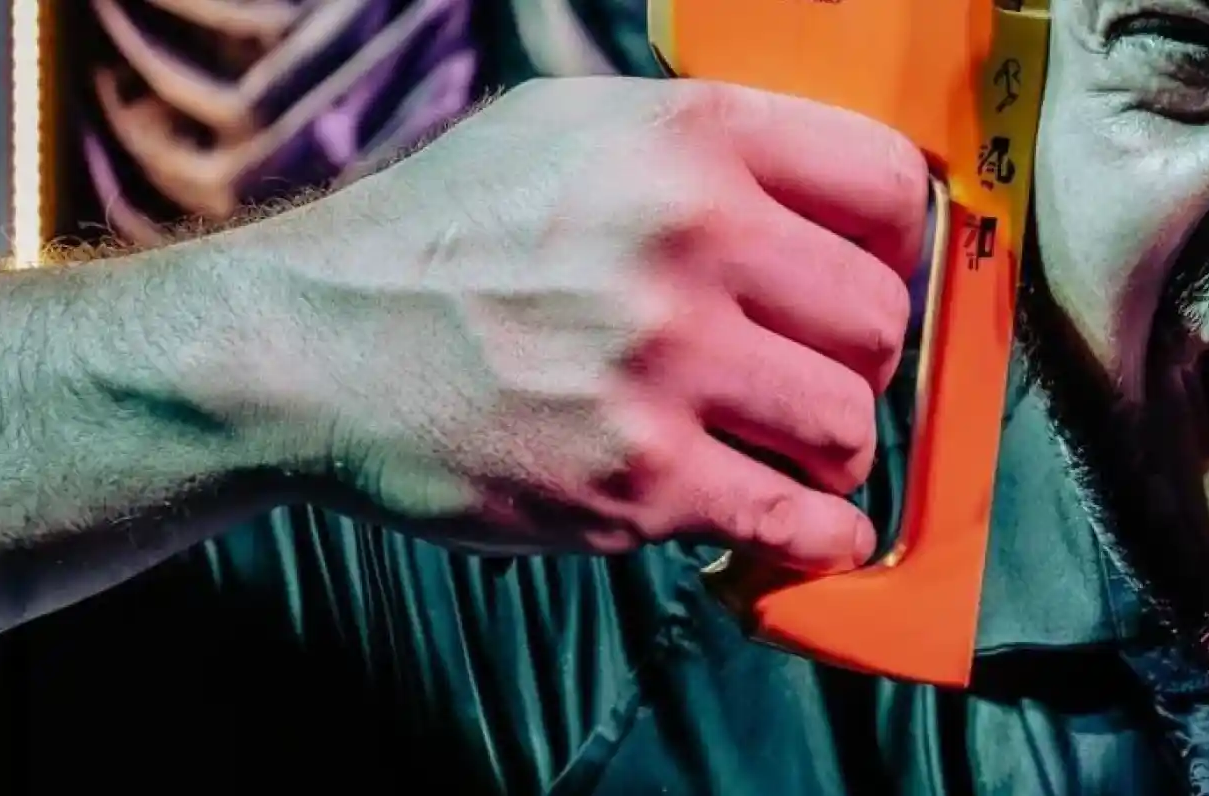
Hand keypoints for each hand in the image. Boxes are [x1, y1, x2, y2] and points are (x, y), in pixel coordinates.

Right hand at [202, 76, 927, 570]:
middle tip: (815, 372)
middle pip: (879, 319)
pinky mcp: (638, 479)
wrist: (309, 347)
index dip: (899, 243)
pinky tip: (806, 523)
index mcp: (688, 142)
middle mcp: (687, 242)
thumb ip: (703, 143)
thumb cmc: (443, 237)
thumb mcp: (569, 127)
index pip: (885, 184)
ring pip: (848, 424)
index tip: (880, 274)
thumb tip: (830, 185)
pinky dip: (821, 534)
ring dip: (831, 448)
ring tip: (783, 444)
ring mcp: (664, 365)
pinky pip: (797, 521)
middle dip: (861, 358)